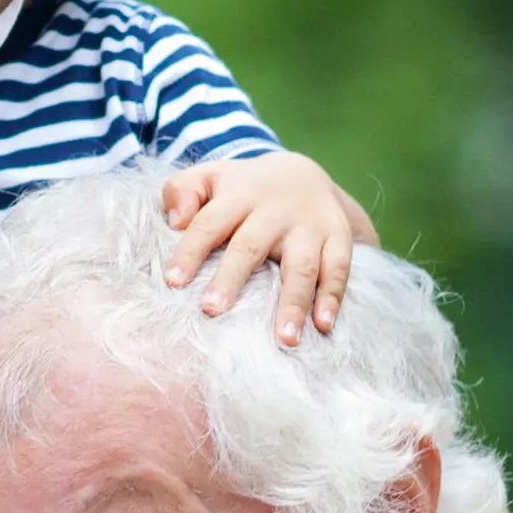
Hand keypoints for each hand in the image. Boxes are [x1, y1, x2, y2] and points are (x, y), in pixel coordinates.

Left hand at [159, 154, 375, 336]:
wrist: (304, 173)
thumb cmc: (244, 189)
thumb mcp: (210, 177)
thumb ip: (182, 191)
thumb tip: (175, 221)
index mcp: (240, 195)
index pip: (210, 223)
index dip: (191, 251)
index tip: (173, 281)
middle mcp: (276, 209)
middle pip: (252, 245)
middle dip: (232, 278)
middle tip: (212, 310)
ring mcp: (310, 224)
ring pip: (302, 264)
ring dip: (293, 302)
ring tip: (285, 339)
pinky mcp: (338, 236)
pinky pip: (338, 268)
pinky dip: (333, 297)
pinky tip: (323, 326)